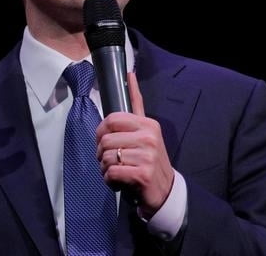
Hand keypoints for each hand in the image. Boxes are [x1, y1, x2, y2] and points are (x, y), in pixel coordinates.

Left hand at [96, 73, 173, 217]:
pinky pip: (111, 172)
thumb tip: (129, 74)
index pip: (113, 119)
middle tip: (109, 160)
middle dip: (100, 153)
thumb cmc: (149, 160)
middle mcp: (149, 137)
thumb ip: (136, 108)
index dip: (101, 131)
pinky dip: (109, 180)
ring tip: (116, 171)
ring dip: (105, 168)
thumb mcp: (146, 132)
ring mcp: (147, 155)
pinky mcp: (142, 174)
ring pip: (106, 157)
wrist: (165, 190)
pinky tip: (118, 182)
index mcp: (148, 124)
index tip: (104, 139)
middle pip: (105, 140)